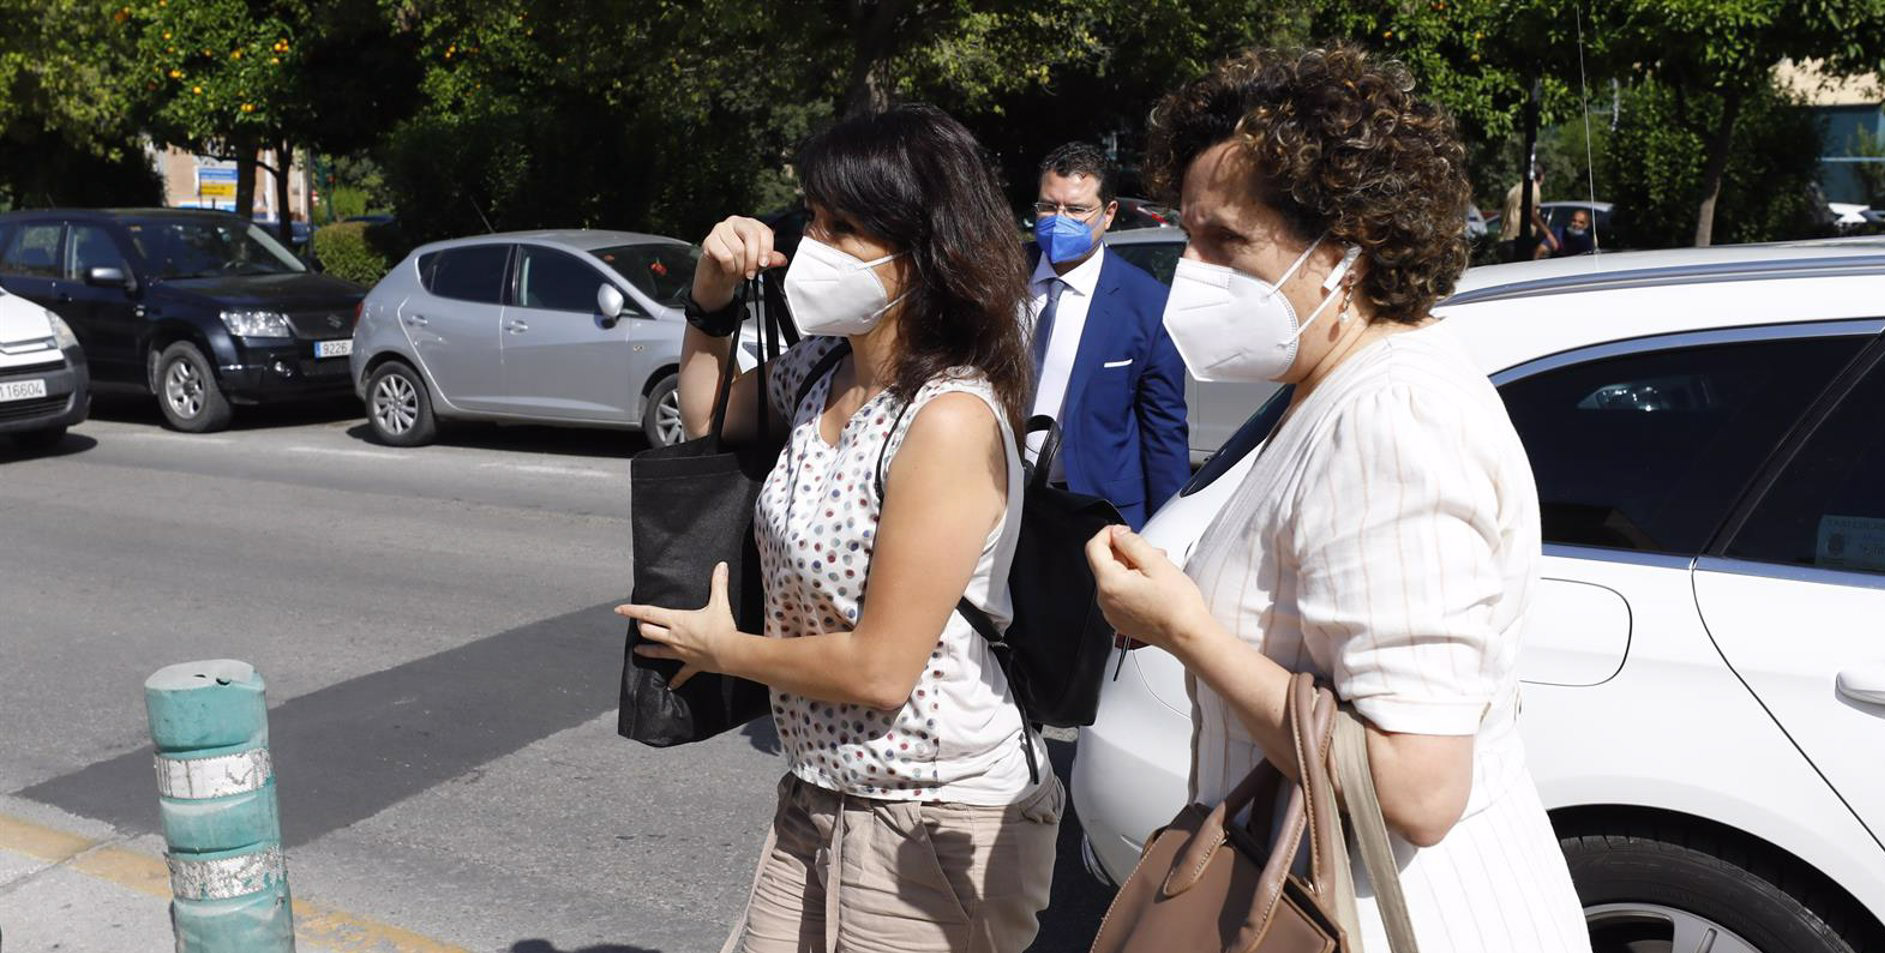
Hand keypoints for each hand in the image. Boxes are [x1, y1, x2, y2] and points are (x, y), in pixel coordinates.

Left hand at [614, 562, 741, 689]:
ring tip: (638, 650)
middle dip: (641, 626)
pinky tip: (671, 686)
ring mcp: (680, 652)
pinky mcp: (690, 664)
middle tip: (638, 624)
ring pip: (657, 651)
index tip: (619, 610)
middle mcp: (674, 637)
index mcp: (677, 620)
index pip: (649, 613)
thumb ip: (718, 584)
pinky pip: (681, 674)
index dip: (632, 610)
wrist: (729, 652)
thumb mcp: (719, 603)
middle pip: (649, 631)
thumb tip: (721, 566)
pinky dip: (676, 680)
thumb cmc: (722, 628)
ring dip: (647, 650)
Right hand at [693, 216, 788, 311]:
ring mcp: (721, 229)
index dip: (767, 249)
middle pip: (751, 236)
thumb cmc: (738, 264)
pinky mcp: (709, 240)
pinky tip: (728, 270)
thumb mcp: (758, 263)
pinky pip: (725, 256)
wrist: (717, 275)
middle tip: (751, 274)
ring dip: (740, 267)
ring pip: (738, 249)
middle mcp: (736, 222)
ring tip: (738, 272)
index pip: (764, 231)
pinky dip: (729, 268)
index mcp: (750, 224)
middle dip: (753, 259)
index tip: (765, 263)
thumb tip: (782, 260)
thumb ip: (770, 260)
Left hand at [1085, 524, 1212, 655]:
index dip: (1108, 533)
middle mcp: (1105, 601)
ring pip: (1112, 578)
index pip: (1094, 547)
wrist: (1188, 635)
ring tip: (1155, 569)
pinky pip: (1118, 594)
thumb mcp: (1156, 562)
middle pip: (1103, 563)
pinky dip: (1131, 584)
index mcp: (1110, 584)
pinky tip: (1151, 585)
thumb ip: (1132, 542)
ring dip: (1130, 567)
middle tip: (1149, 552)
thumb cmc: (1178, 606)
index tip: (1123, 531)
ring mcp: (1112, 613)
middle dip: (1124, 552)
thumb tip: (1118, 534)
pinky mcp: (1120, 621)